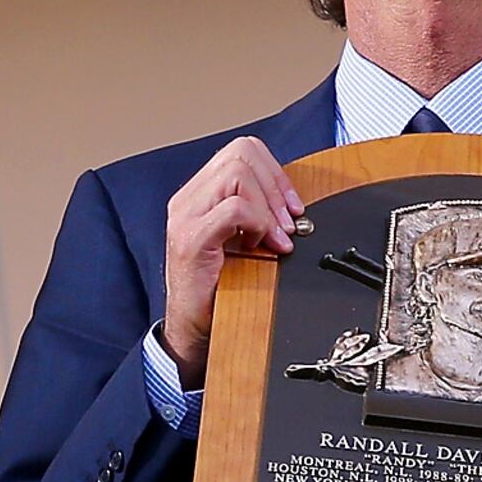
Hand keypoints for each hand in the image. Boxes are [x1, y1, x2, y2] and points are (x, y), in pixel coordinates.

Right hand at [156, 137, 305, 384]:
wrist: (193, 329)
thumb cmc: (219, 289)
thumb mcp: (241, 240)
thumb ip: (256, 213)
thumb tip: (292, 202)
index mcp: (200, 194)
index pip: (242, 152)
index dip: (276, 173)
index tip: (295, 206)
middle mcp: (189, 199)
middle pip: (241, 153)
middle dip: (276, 185)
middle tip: (289, 223)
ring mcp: (185, 217)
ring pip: (237, 174)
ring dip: (267, 206)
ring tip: (274, 237)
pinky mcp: (190, 240)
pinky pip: (234, 209)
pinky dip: (258, 223)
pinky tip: (262, 246)